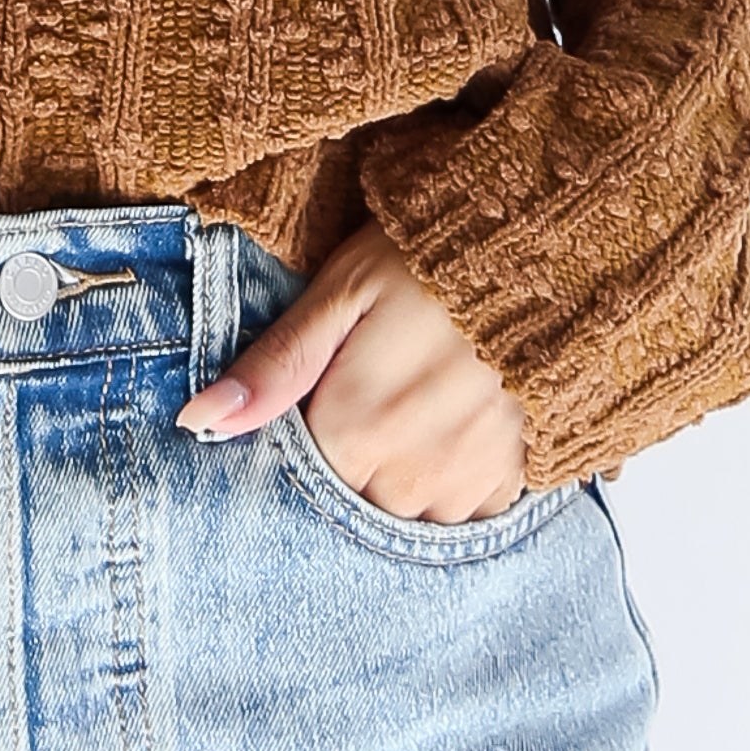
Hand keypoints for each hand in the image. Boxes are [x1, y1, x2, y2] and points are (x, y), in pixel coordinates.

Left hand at [177, 219, 530, 521]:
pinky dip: (462, 473)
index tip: (328, 394)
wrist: (552, 241)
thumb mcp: (339, 293)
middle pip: (361, 500)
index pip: (306, 478)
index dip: (312, 434)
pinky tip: (464, 414)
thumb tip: (197, 422)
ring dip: (411, 470)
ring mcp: (473, 479)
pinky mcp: (522, 476)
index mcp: (357, 427)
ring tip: (423, 396)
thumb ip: (274, 366)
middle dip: (360, 455)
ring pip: (417, 509)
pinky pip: (475, 505)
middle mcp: (416, 471)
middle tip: (379, 383)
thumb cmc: (432, 254)